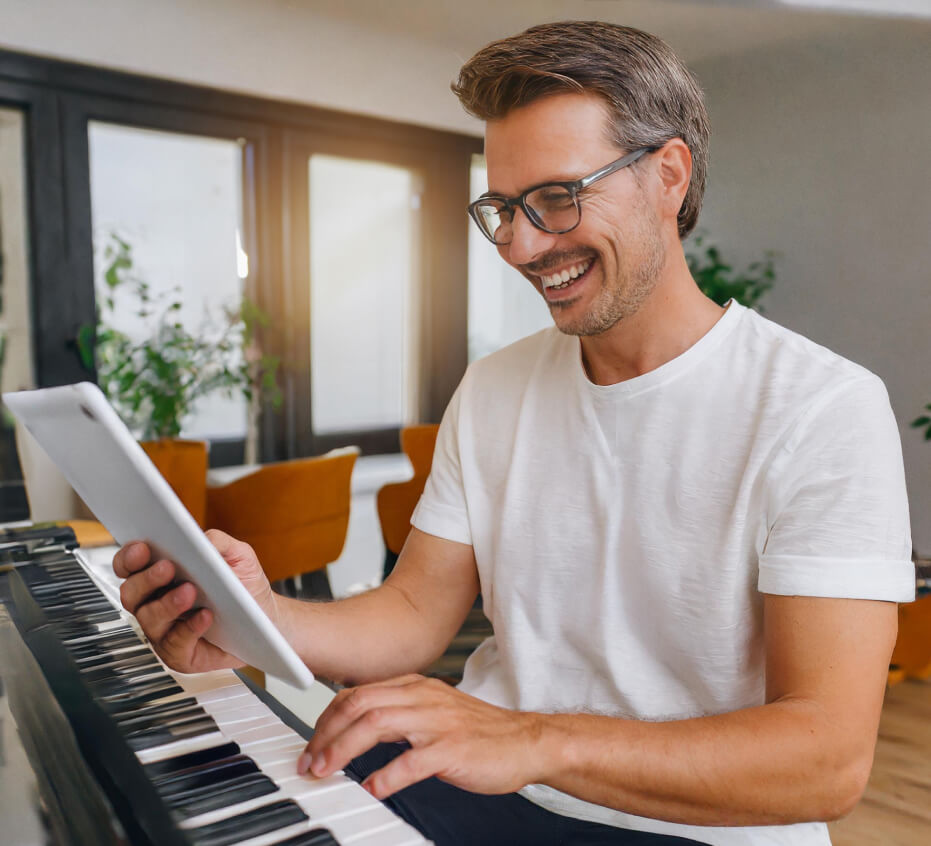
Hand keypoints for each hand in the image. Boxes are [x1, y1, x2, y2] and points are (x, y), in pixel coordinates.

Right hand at [113, 529, 278, 673]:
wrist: (267, 617)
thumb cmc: (245, 586)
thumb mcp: (238, 556)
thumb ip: (218, 542)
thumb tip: (200, 539)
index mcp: (162, 576)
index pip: (130, 566)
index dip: (129, 557)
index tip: (142, 548)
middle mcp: (156, 603)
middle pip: (131, 593)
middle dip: (146, 579)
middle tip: (167, 567)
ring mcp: (165, 630)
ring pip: (148, 619)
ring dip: (167, 604)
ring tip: (190, 591)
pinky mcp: (180, 654)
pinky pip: (174, 644)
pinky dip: (188, 629)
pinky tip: (205, 616)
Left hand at [298, 674, 544, 798]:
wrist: (527, 740)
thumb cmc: (481, 732)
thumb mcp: (434, 710)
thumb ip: (399, 714)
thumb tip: (358, 730)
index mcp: (415, 687)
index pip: (357, 693)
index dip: (327, 718)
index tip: (312, 743)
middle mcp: (422, 697)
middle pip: (358, 704)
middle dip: (325, 733)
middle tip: (309, 762)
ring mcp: (437, 722)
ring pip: (376, 724)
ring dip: (343, 750)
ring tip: (326, 772)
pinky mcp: (452, 749)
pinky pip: (410, 762)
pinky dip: (384, 777)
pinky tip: (371, 790)